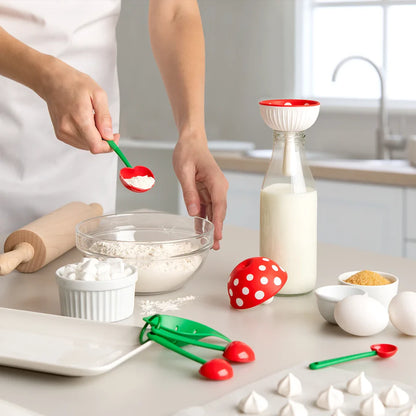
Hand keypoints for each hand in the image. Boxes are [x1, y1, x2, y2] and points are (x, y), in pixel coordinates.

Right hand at [38, 58, 116, 152]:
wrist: (53, 80)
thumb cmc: (74, 84)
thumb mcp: (98, 95)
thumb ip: (105, 117)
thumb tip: (109, 135)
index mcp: (79, 119)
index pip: (96, 146)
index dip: (109, 145)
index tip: (114, 137)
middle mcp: (68, 129)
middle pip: (93, 146)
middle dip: (103, 138)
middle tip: (102, 121)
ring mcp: (62, 133)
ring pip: (87, 146)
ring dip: (94, 137)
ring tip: (91, 118)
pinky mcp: (60, 134)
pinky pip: (79, 142)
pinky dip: (87, 136)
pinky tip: (84, 122)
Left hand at [173, 135, 227, 249]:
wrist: (191, 141)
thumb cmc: (188, 152)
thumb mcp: (184, 171)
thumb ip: (189, 192)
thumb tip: (193, 212)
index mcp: (216, 181)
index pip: (219, 205)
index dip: (218, 222)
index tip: (218, 236)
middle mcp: (218, 187)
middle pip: (219, 211)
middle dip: (217, 229)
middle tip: (214, 246)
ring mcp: (214, 189)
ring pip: (213, 211)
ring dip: (211, 226)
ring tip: (209, 243)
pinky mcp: (207, 191)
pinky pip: (206, 207)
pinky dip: (203, 218)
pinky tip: (200, 230)